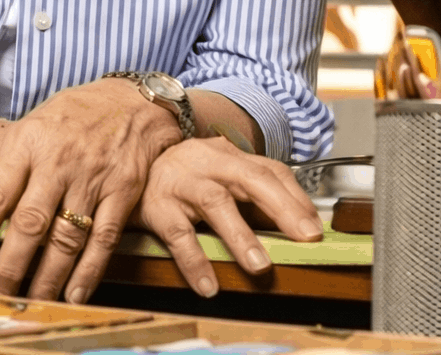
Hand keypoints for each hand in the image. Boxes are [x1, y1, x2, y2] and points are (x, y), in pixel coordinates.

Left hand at [0, 78, 181, 301]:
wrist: (132, 101)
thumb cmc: (74, 116)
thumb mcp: (33, 127)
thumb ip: (6, 168)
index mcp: (29, 140)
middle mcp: (59, 159)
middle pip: (30, 223)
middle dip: (10, 268)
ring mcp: (93, 175)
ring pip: (66, 237)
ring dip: (47, 278)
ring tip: (32, 303)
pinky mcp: (123, 189)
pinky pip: (104, 238)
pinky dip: (89, 272)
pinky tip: (73, 294)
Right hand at [129, 136, 323, 297]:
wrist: (126, 164)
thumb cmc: (181, 177)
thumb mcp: (216, 175)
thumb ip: (249, 196)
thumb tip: (294, 225)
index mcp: (226, 155)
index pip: (268, 169)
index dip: (295, 197)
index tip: (314, 227)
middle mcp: (207, 162)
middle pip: (249, 178)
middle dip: (281, 207)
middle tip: (305, 237)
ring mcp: (181, 182)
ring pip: (215, 201)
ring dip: (240, 234)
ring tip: (260, 265)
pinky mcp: (156, 206)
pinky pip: (177, 232)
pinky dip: (194, 259)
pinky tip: (208, 284)